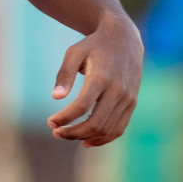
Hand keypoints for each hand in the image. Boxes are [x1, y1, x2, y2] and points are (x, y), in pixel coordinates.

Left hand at [47, 11, 142, 146]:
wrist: (124, 39)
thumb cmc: (94, 45)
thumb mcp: (74, 53)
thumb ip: (64, 74)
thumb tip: (55, 97)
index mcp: (101, 77)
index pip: (82, 106)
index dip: (65, 118)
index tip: (50, 122)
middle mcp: (117, 90)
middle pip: (95, 123)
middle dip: (72, 132)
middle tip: (55, 132)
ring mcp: (127, 99)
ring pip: (107, 129)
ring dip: (85, 137)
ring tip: (66, 135)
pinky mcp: (132, 103)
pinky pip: (119, 128)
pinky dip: (103, 139)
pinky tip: (86, 142)